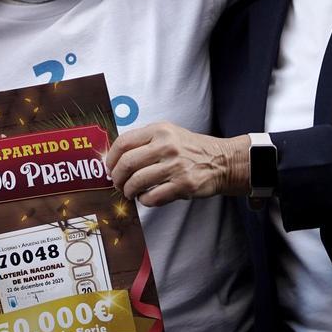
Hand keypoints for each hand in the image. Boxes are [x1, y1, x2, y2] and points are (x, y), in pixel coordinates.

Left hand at [104, 122, 248, 206]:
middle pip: (127, 163)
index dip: (111, 158)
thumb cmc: (190, 149)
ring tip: (131, 192)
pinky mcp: (183, 185)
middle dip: (117, 178)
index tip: (110, 167)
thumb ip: (144, 141)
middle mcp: (166, 145)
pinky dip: (144, 201)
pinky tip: (146, 198)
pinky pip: (152, 197)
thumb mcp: (168, 134)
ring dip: (129, 191)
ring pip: (137, 182)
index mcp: (159, 130)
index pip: (123, 142)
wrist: (222, 160)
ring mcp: (175, 165)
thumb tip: (115, 159)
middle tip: (118, 183)